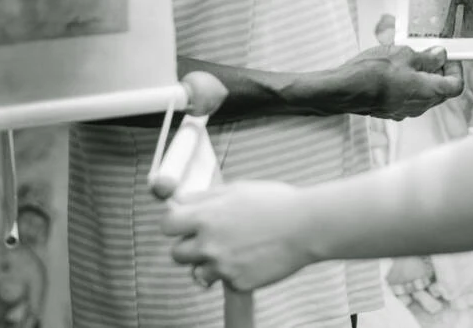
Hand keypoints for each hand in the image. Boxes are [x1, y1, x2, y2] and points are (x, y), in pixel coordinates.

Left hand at [162, 180, 310, 291]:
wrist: (306, 226)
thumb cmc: (276, 202)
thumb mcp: (237, 189)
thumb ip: (205, 197)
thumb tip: (180, 201)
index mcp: (206, 216)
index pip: (166, 225)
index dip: (175, 224)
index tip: (183, 223)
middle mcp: (209, 243)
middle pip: (177, 253)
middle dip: (190, 247)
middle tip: (211, 239)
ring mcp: (222, 266)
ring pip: (198, 272)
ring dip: (209, 264)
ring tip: (232, 251)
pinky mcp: (238, 283)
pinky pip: (224, 282)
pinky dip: (234, 274)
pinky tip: (251, 259)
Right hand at [334, 45, 463, 119]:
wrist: (346, 90)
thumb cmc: (372, 74)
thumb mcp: (405, 54)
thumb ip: (427, 57)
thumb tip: (439, 56)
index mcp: (429, 92)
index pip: (456, 85)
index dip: (455, 68)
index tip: (448, 56)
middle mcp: (420, 106)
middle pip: (441, 90)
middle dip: (439, 71)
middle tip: (429, 54)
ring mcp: (406, 110)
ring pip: (425, 94)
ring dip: (423, 77)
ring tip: (408, 59)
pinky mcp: (392, 110)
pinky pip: (409, 97)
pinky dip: (409, 84)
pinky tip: (396, 70)